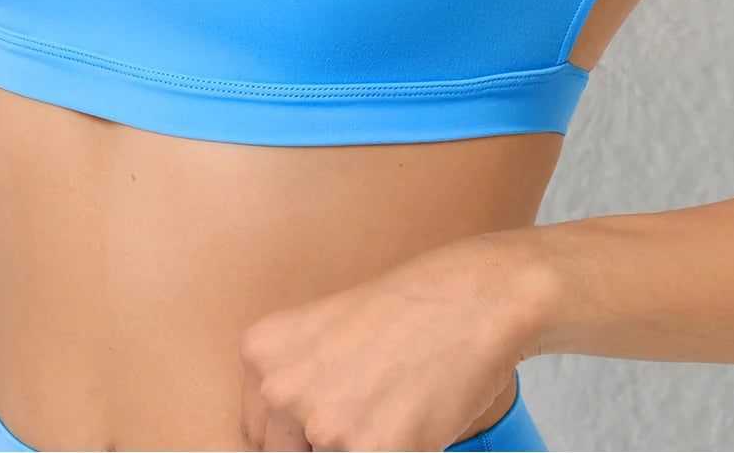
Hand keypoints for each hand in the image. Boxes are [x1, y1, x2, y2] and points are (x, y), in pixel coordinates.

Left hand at [237, 231, 551, 451]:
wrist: (474, 296)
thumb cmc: (409, 308)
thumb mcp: (325, 332)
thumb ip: (296, 386)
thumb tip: (295, 442)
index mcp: (263, 352)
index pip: (258, 436)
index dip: (296, 436)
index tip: (321, 427)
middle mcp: (284, 388)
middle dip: (329, 441)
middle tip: (370, 403)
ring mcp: (329, 423)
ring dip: (366, 443)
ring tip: (396, 400)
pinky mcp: (379, 451)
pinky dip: (402, 450)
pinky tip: (417, 413)